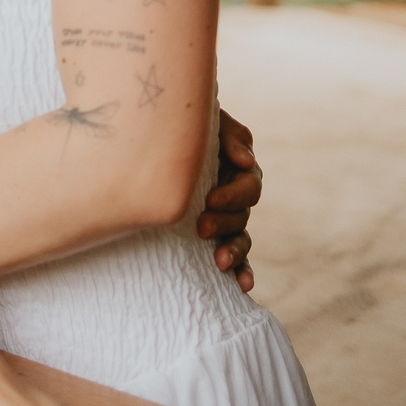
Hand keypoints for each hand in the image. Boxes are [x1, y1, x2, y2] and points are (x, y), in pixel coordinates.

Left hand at [197, 108, 261, 291]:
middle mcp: (235, 193)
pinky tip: (242, 286)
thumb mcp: (208, 120)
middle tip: (201, 227)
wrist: (155, 132)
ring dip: (234, 251)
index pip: (249, 184)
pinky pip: (237, 257)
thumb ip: (229, 134)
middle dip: (224, 222)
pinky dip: (242, 271)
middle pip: (243, 213)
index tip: (210, 199)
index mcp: (237, 166)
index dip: (233, 194)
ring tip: (219, 262)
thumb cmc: (183, 121)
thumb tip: (246, 161)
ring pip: (240, 238)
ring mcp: (226, 216)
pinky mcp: (215, 235)